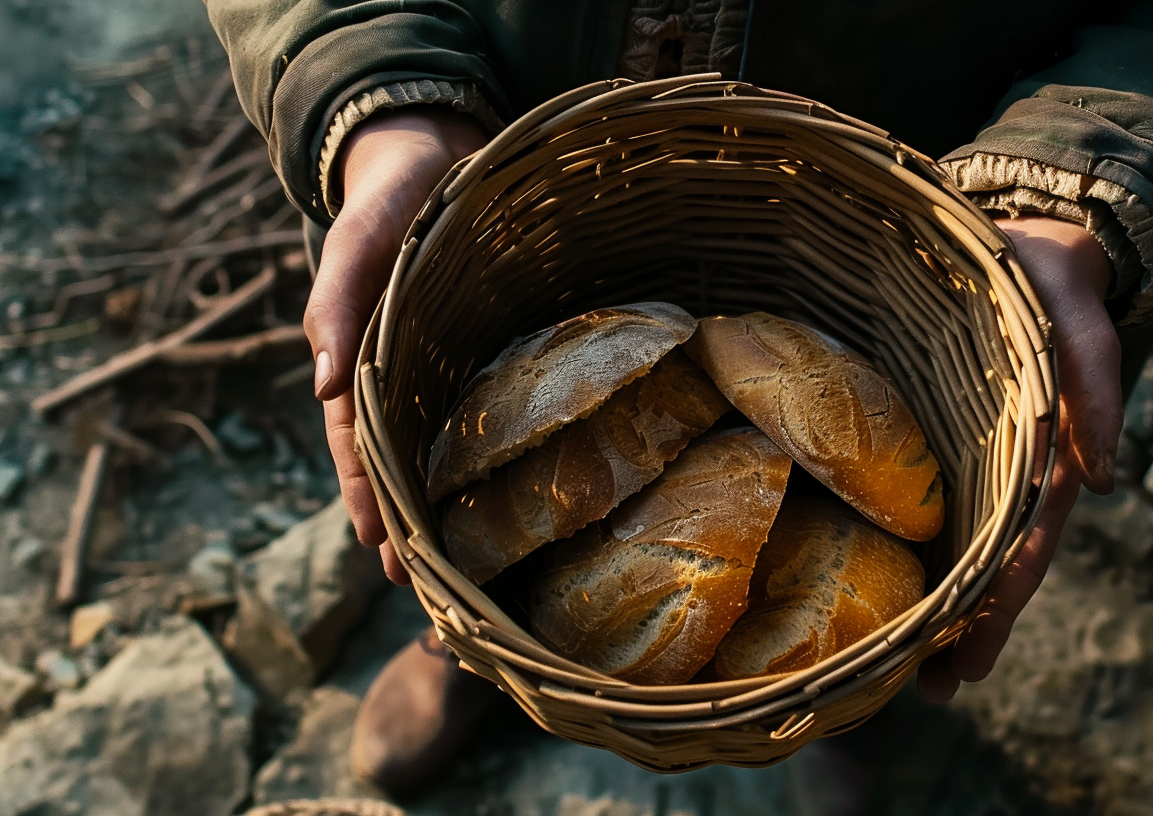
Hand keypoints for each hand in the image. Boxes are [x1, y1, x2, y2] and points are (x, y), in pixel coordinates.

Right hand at [306, 108, 490, 584]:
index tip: (379, 550)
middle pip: (400, 461)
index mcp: (363, 360)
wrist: (438, 156)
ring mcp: (445, 366)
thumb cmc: (390, 202)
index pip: (360, 442)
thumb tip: (320, 388)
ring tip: (463, 564)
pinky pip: (484, 412)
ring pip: (441, 447)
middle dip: (407, 523)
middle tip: (423, 589)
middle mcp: (403, 373)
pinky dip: (486, 456)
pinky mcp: (487, 350)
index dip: (368, 496)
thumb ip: (336, 308)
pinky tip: (508, 493)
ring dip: (445, 504)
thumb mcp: (357, 245)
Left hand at [917, 214, 1122, 700]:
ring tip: (907, 669)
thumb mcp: (1083, 323)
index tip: (972, 656)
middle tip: (933, 691)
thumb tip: (1103, 480)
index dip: (1001, 602)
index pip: (1026, 544)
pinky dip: (921, 549)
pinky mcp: (945, 439)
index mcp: (1050, 457)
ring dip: (944, 606)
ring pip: (964, 545)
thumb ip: (1095, 388)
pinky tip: (890, 583)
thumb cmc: (1052, 285)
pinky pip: (933, 503)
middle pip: (993, 565)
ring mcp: (978, 459)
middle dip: (969, 629)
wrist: (1021, 248)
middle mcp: (1013, 471)